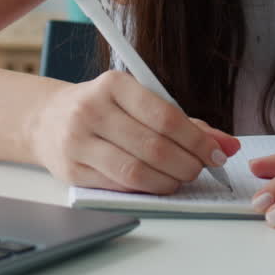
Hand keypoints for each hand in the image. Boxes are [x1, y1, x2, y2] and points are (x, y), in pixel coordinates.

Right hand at [27, 70, 240, 193]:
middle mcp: (92, 109)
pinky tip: (157, 184)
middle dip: (187, 164)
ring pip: (136, 171)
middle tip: (201, 170)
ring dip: (168, 181)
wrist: (47, 120)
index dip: (197, 140)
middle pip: (153, 146)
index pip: (165, 116)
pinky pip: (118, 186)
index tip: (217, 154)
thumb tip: (227, 144)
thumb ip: (184, 122)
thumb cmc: (103, 109)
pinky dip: (146, 190)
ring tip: (181, 179)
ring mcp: (78, 141)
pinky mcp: (71, 170)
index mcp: (114, 84)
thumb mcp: (139, 102)